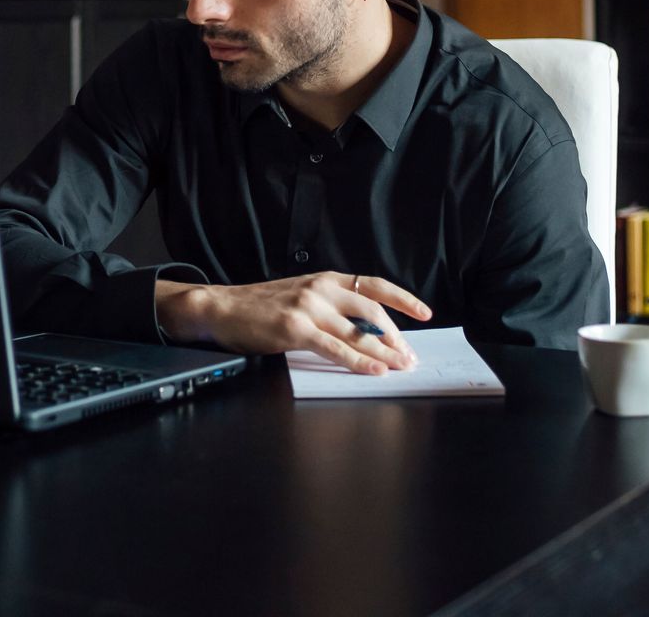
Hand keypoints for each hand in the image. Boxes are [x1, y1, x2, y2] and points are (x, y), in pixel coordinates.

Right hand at [155, 272, 431, 374]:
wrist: (224, 307)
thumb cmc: (261, 306)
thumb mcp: (302, 295)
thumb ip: (331, 306)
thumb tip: (364, 329)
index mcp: (326, 279)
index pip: (374, 285)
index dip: (403, 299)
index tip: (424, 312)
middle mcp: (322, 289)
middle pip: (372, 313)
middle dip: (396, 337)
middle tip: (409, 355)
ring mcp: (309, 308)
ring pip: (358, 333)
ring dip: (384, 353)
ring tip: (400, 366)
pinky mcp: (296, 329)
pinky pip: (337, 348)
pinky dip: (360, 362)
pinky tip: (375, 370)